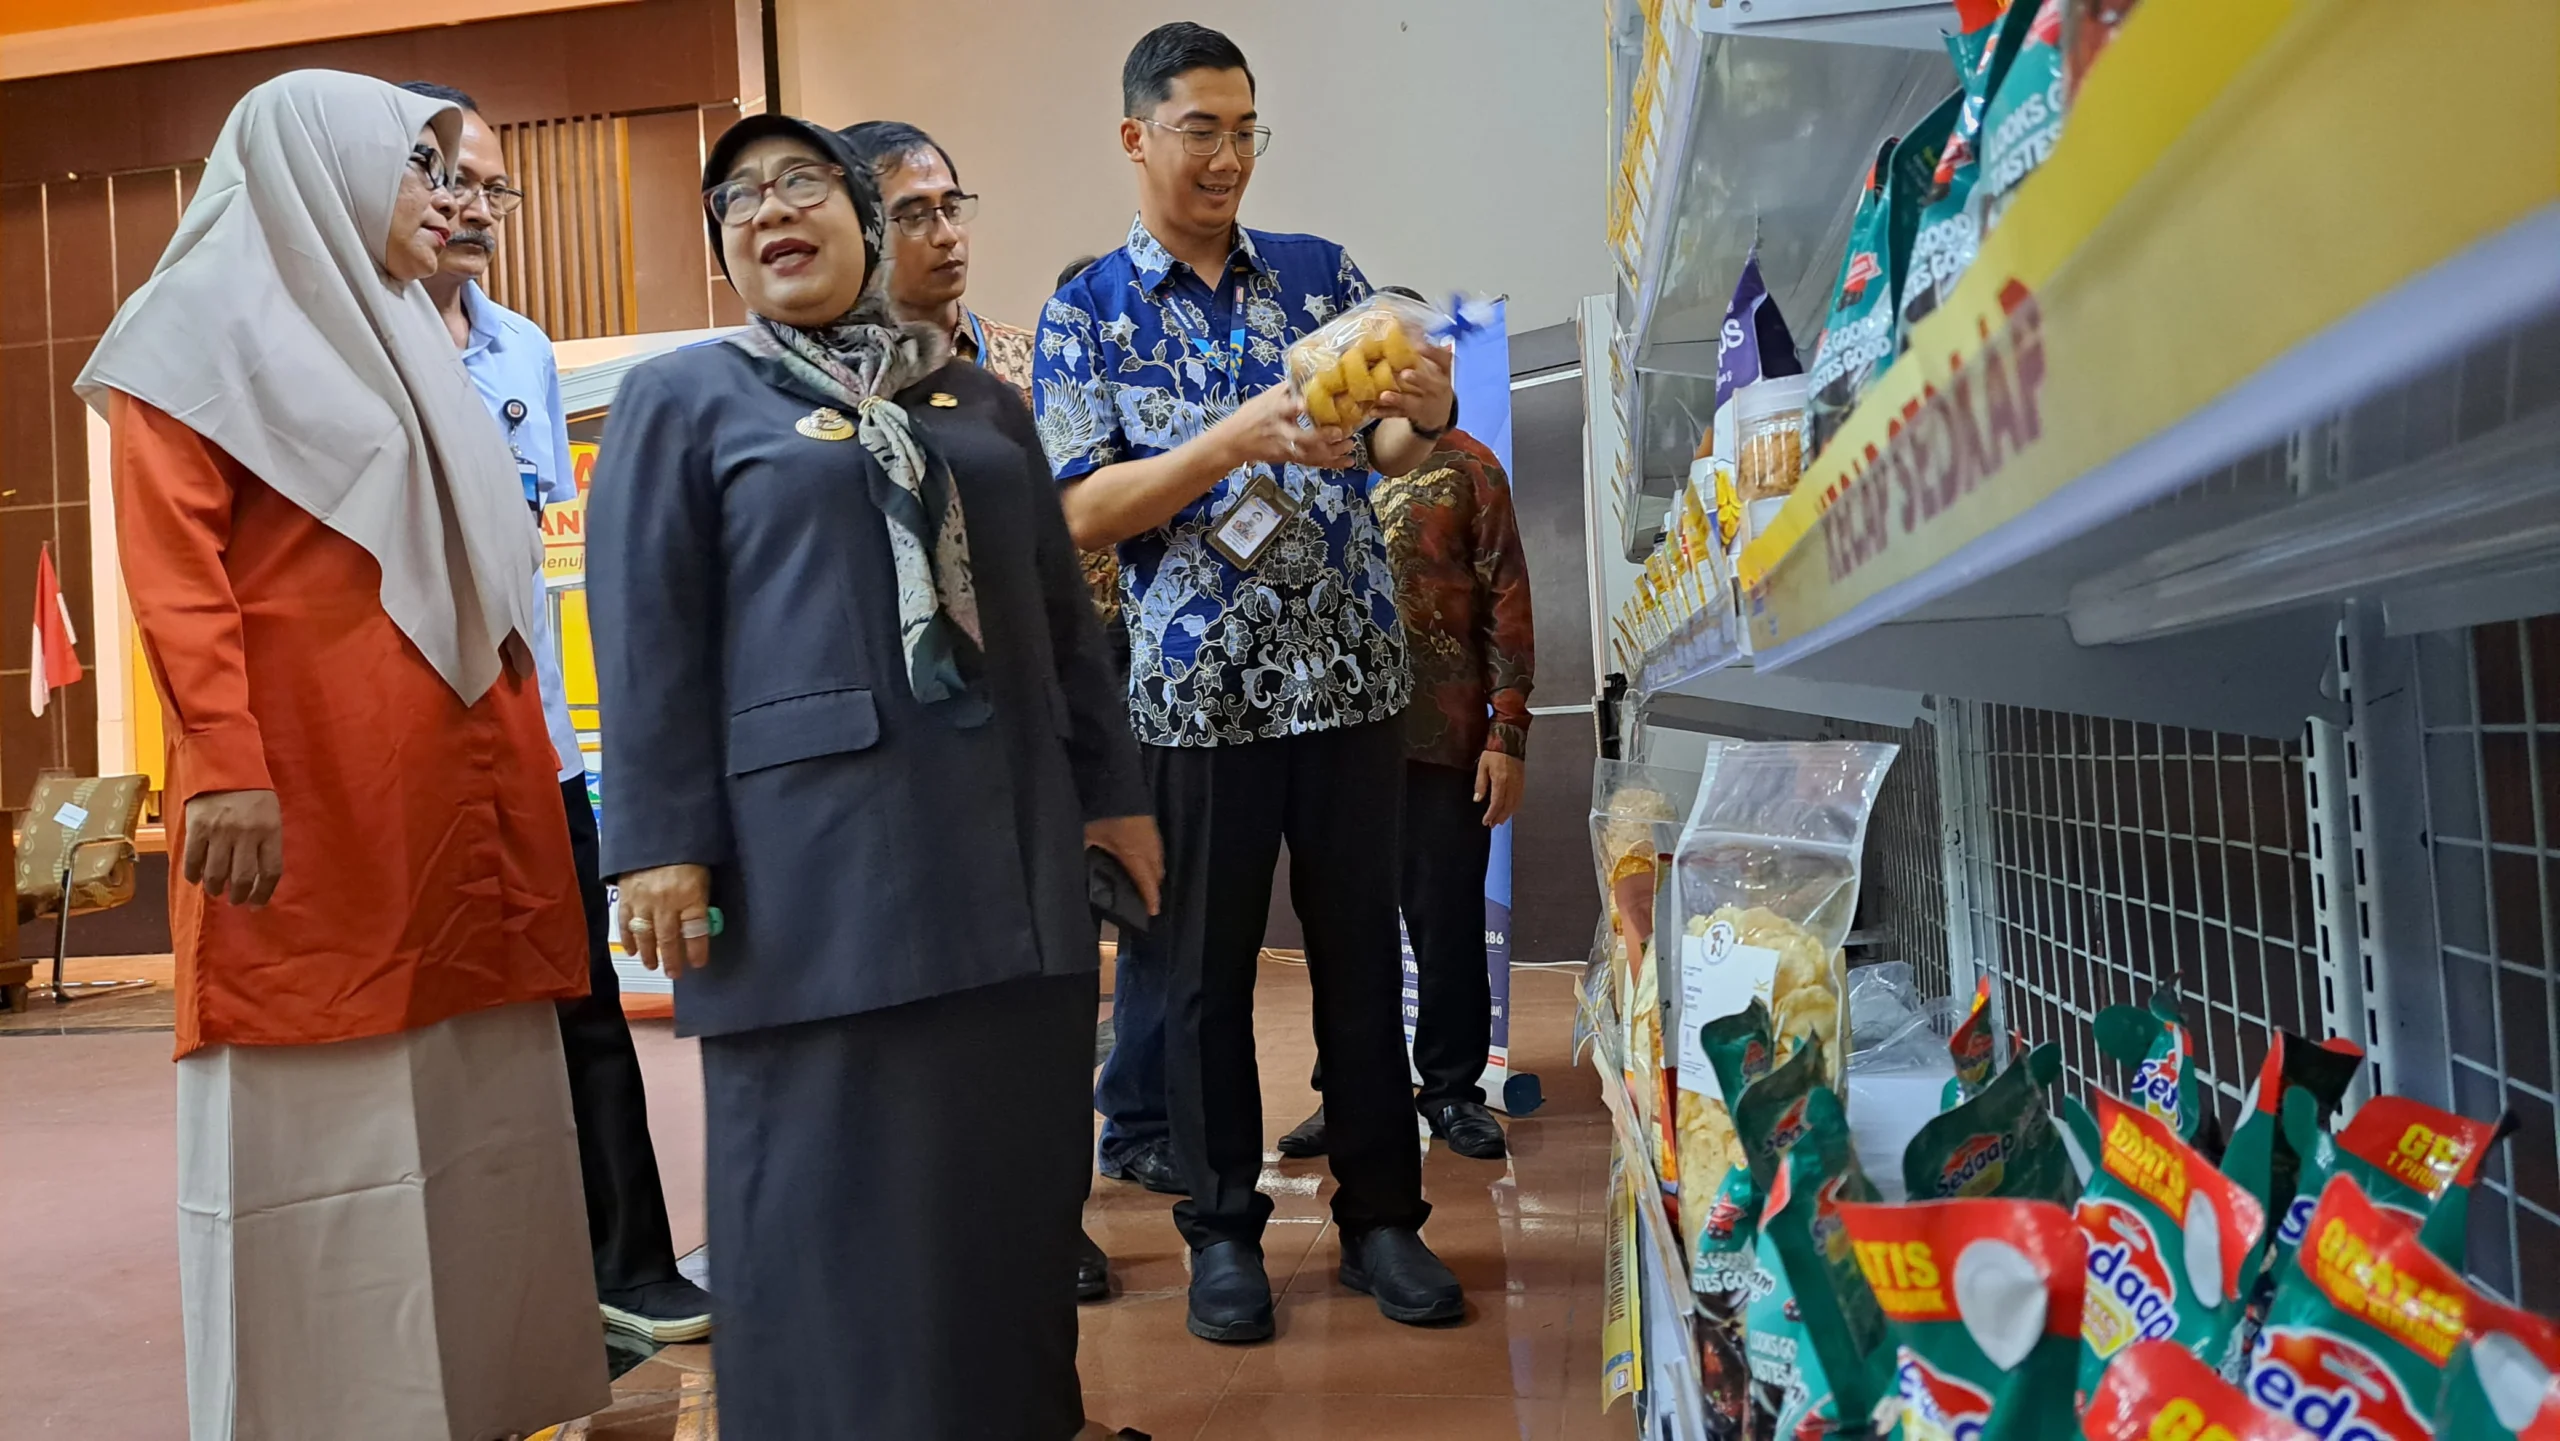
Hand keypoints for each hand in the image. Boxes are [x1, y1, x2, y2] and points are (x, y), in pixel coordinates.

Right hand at [182, 789, 282, 906]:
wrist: (225, 766)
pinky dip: (194, 875)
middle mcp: (246, 834)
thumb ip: (267, 844)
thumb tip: (258, 879)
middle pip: (242, 878)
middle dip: (238, 896)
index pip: (270, 872)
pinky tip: (196, 879)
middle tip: (235, 900)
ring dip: (215, 888)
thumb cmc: (252, 795)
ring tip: (216, 890)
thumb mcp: (271, 816)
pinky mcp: (198, 828)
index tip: (257, 904)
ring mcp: (220, 832)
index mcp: (270, 831)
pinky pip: (193, 861)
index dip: (263, 894)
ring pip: (216, 874)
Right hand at [618, 863, 712, 977]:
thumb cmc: (686, 852)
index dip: (697, 950)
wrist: (655, 829)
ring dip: (649, 954)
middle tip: (674, 973)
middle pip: (669, 939)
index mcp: (691, 894)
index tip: (698, 963)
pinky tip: (631, 950)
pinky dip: (628, 939)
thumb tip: (701, 925)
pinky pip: (625, 923)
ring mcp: (643, 900)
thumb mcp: (702, 874)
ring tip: (653, 965)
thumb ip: (700, 899)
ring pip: (645, 935)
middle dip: (672, 960)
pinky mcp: (625, 896)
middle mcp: (666, 901)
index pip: (696, 931)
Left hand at [1083, 814, 1163, 915]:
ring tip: (1144, 881)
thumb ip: (1085, 855)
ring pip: (1158, 859)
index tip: (1152, 911)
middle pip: (1156, 872)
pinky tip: (1142, 858)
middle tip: (1146, 899)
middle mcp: (1148, 845)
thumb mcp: (1087, 835)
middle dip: (1153, 886)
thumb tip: (1075, 872)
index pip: (1146, 881)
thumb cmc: (1100, 810)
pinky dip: (1152, 858)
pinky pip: (1156, 847)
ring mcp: (1151, 832)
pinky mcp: (1150, 822)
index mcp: (1134, 853)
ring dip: (1154, 872)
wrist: (1114, 779)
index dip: (1150, 898)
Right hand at [1215, 383, 1353, 470]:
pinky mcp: (1289, 458)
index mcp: (1274, 411)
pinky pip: (1311, 462)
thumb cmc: (1252, 414)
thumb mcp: (1266, 397)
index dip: (1295, 406)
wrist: (1235, 441)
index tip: (1306, 404)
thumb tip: (1311, 374)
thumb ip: (1288, 389)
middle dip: (1321, 437)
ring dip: (1331, 452)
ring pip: (1309, 454)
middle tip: (1340, 432)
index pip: (1285, 408)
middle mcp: (1281, 430)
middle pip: (1301, 437)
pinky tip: (1347, 462)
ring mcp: (1285, 447)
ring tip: (1350, 446)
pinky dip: (1330, 463)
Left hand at [1371, 341, 1455, 433]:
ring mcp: (1425, 404)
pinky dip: (1385, 413)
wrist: (1440, 413)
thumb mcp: (1437, 367)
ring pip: (1412, 402)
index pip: (1444, 360)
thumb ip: (1427, 350)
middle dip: (1418, 379)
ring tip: (1384, 395)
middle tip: (1404, 373)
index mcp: (1443, 373)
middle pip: (1430, 384)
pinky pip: (1398, 414)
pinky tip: (1372, 411)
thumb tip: (1414, 324)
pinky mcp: (1413, 415)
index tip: (1419, 345)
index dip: (1433, 352)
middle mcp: (1437, 389)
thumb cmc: (1434, 382)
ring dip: (1397, 398)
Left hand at [1475, 751, 1523, 827]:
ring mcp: (1519, 783)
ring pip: (1515, 804)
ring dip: (1507, 814)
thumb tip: (1478, 799)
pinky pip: (1520, 798)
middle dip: (1499, 817)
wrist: (1509, 741)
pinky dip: (1515, 807)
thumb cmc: (1493, 753)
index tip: (1486, 821)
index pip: (1496, 803)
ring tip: (1500, 820)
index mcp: (1500, 781)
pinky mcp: (1522, 781)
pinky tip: (1510, 810)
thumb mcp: (1482, 766)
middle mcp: (1512, 784)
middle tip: (1492, 824)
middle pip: (1507, 806)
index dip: (1491, 814)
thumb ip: (1480, 784)